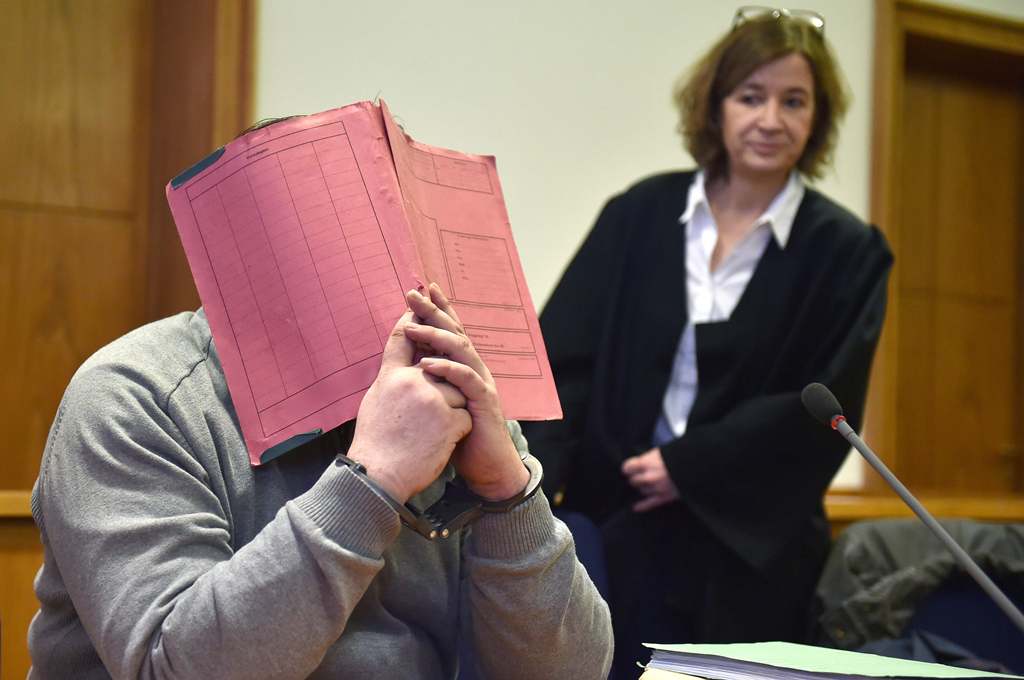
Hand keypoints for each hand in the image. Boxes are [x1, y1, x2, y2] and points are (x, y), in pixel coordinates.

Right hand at [347, 310, 471, 502]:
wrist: (378, 476)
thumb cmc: (375, 443)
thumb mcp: (376, 401)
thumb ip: (394, 379)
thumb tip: (406, 365)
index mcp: (390, 376)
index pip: (402, 337)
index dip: (413, 319)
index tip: (420, 306)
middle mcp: (411, 381)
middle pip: (439, 365)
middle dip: (442, 383)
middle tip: (431, 402)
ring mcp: (432, 398)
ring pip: (457, 391)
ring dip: (451, 411)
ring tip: (430, 434)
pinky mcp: (449, 418)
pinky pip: (465, 415)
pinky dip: (458, 430)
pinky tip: (440, 444)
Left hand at [404, 283, 529, 500]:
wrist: (487, 467)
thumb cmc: (461, 437)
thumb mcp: (440, 404)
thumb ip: (429, 383)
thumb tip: (408, 365)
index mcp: (464, 368)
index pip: (451, 331)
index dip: (439, 308)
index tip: (422, 287)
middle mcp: (475, 370)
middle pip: (455, 332)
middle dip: (433, 311)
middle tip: (413, 293)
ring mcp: (482, 384)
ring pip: (460, 350)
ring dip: (435, 336)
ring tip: (412, 326)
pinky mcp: (484, 403)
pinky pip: (466, 380)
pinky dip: (447, 369)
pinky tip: (428, 364)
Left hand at [621, 447, 679, 512]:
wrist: (696, 466)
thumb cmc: (680, 456)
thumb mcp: (661, 452)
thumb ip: (649, 459)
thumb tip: (640, 465)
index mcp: (647, 462)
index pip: (627, 468)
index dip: (628, 468)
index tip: (629, 469)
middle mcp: (649, 476)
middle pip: (633, 481)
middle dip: (636, 478)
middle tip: (639, 476)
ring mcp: (656, 488)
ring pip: (642, 491)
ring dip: (643, 488)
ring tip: (647, 484)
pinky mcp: (665, 497)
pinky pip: (650, 503)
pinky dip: (642, 506)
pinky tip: (636, 507)